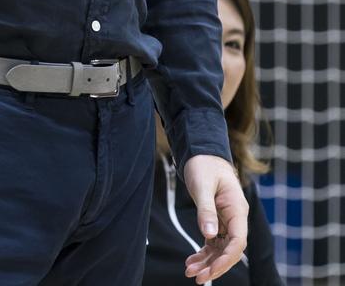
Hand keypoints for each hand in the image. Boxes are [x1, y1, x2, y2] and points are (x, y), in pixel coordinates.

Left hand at [183, 154, 248, 282]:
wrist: (202, 153)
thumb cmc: (204, 165)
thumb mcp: (202, 185)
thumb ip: (206, 210)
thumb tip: (209, 235)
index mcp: (237, 208)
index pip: (238, 240)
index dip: (227, 258)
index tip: (211, 269)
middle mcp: (235, 218)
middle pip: (230, 250)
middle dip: (215, 266)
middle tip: (197, 278)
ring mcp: (227, 221)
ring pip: (220, 249)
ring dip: (207, 262)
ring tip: (189, 272)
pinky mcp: (216, 221)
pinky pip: (213, 243)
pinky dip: (203, 253)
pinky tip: (191, 261)